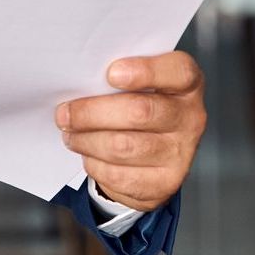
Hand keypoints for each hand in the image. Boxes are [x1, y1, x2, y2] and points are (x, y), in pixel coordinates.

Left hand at [55, 51, 205, 212]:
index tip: (111, 73)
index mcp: (185, 84)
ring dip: (87, 140)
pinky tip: (87, 154)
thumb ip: (118, 74)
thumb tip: (77, 76)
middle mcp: (190, 117)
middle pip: (139, 112)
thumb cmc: (138, 103)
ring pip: (124, 146)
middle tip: (64, 113)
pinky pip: (120, 175)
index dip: (146, 71)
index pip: (179, 72)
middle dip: (92, 113)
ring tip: (69, 133)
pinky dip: (95, 164)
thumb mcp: (136, 81)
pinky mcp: (166, 183)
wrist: (154, 152)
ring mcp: (181, 153)